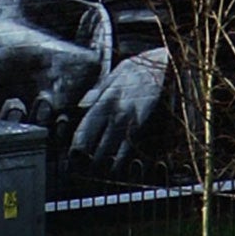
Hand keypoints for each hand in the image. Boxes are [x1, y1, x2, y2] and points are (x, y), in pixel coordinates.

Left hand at [71, 48, 169, 169]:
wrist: (162, 66)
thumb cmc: (137, 70)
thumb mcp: (113, 76)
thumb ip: (97, 91)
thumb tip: (81, 104)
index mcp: (104, 97)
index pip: (85, 124)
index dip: (78, 141)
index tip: (72, 153)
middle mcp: (113, 109)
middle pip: (95, 138)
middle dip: (86, 155)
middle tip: (80, 167)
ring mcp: (127, 118)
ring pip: (110, 145)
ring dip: (101, 160)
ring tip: (95, 170)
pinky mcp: (142, 123)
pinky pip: (128, 145)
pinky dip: (120, 158)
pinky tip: (115, 166)